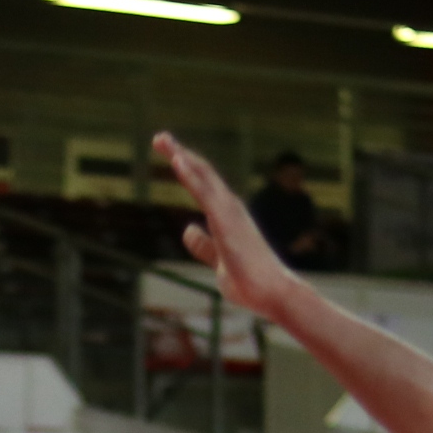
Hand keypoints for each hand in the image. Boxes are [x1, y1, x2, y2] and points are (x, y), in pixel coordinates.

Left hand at [156, 133, 297, 317]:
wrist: (273, 294)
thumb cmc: (250, 282)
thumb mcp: (218, 260)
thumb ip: (203, 245)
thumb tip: (188, 229)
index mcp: (227, 216)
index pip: (204, 184)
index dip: (187, 167)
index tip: (171, 154)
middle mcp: (230, 208)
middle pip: (202, 173)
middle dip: (180, 153)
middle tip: (159, 138)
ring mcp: (229, 212)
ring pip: (203, 176)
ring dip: (182, 156)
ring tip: (162, 140)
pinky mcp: (227, 221)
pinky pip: (205, 193)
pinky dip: (191, 175)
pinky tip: (178, 161)